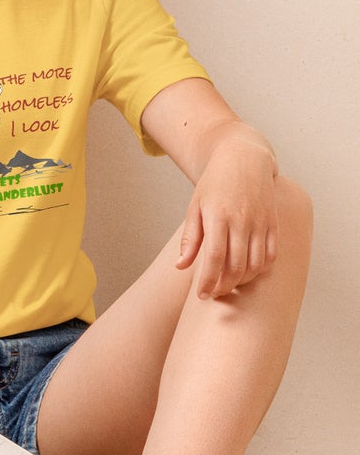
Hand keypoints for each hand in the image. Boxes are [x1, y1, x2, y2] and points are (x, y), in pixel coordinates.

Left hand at [176, 137, 278, 298]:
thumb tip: (180, 266)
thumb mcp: (195, 207)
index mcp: (218, 216)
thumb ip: (190, 239)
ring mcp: (261, 222)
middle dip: (224, 285)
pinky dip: (261, 269)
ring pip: (256, 264)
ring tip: (228, 285)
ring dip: (243, 281)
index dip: (208, 281)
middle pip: (236, 266)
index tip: (202, 295)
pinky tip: (248, 273)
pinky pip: (271, 255)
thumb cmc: (214, 184)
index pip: (214, 259)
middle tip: (214, 294)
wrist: (244, 159)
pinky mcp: (274, 223)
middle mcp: (243, 220)